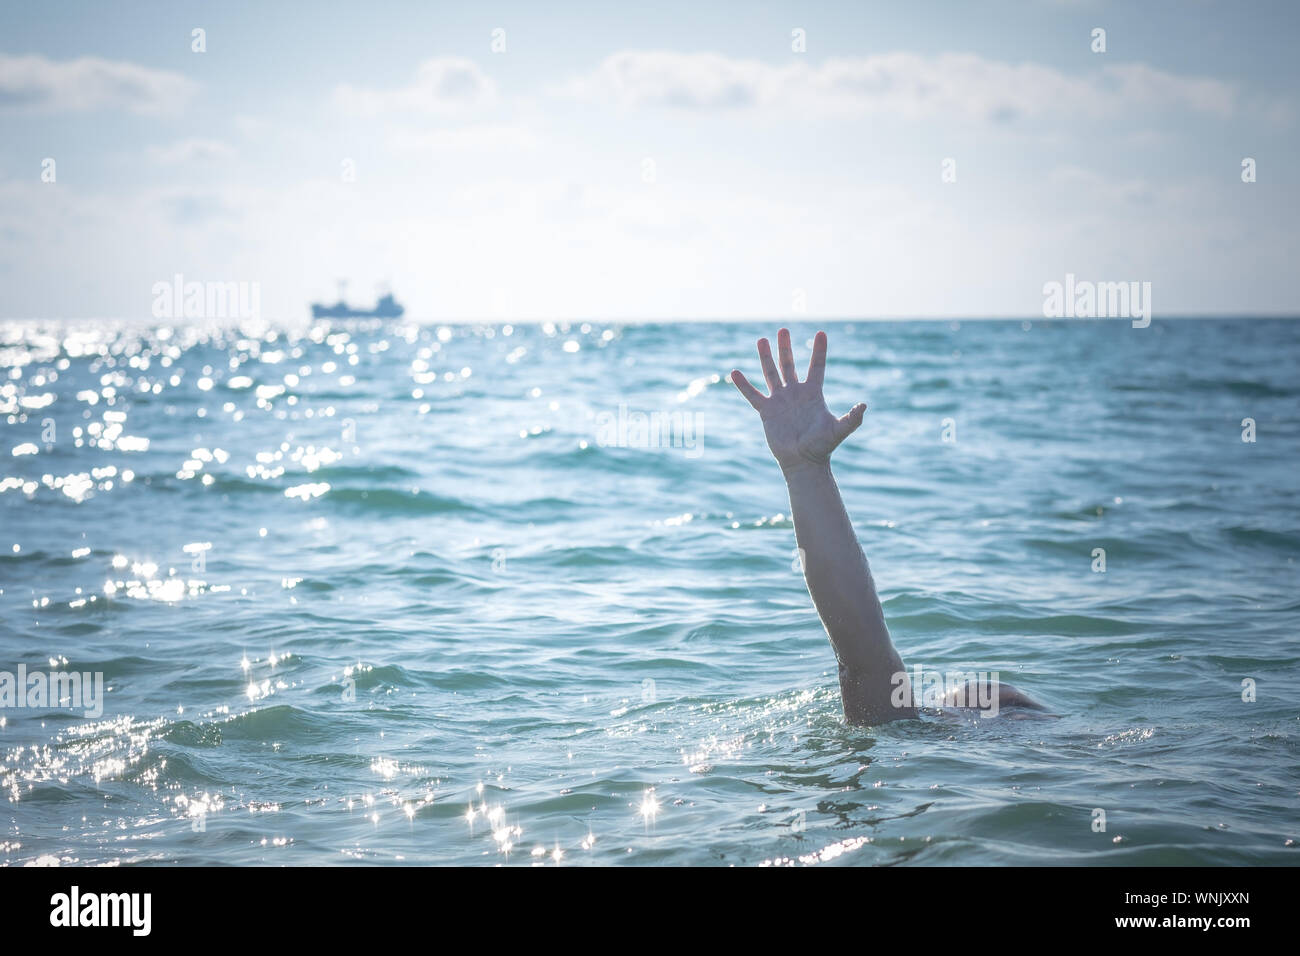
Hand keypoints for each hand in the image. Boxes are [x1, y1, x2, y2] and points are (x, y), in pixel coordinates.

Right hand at [730, 329, 866, 473]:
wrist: (803, 462)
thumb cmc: (822, 447)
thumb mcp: (839, 431)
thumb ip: (852, 419)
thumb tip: (863, 406)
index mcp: (813, 393)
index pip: (817, 366)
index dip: (819, 350)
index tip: (821, 333)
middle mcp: (796, 393)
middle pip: (790, 364)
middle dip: (786, 347)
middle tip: (783, 329)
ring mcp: (780, 400)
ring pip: (771, 374)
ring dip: (766, 357)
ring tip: (762, 340)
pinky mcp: (766, 411)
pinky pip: (753, 395)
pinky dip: (744, 385)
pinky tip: (735, 372)